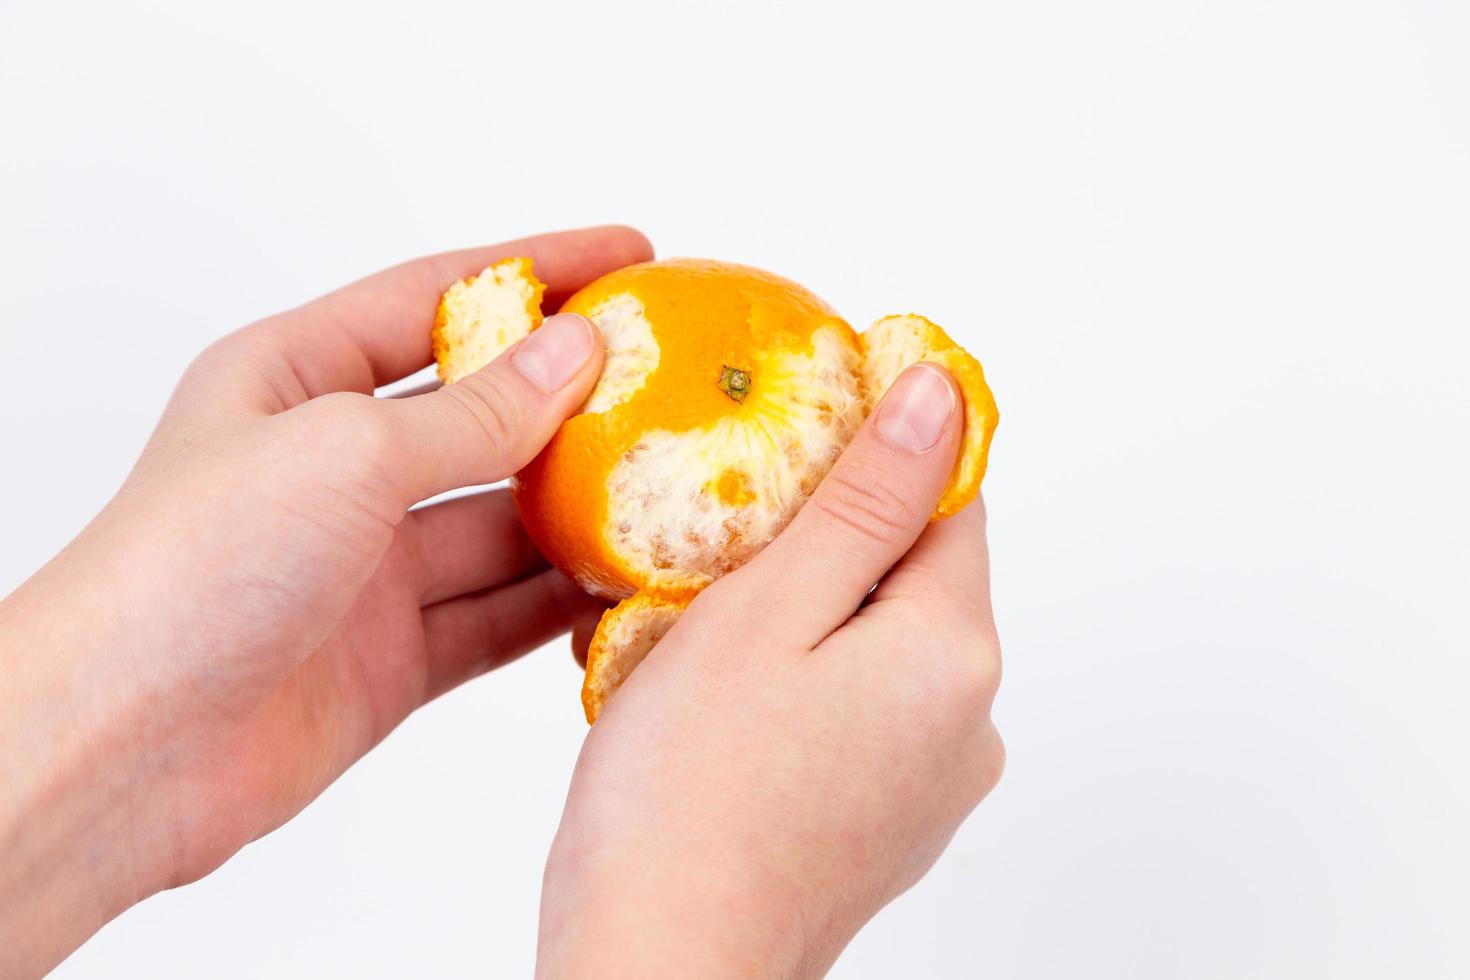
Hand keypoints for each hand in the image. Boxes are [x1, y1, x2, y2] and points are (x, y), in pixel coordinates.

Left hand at [0, 225, 651, 975]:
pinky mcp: (390, 655)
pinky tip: (624, 587)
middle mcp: (332, 466)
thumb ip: (475, 412)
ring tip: (677, 489)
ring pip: (500, 525)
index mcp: (295, 379)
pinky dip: (557, 604)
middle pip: (481, 416)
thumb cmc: (190, 570)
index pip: (436, 298)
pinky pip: (495, 614)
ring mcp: (365, 565)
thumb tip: (577, 352)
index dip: (539, 271)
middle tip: (679, 382)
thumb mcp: (346, 452)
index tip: (632, 256)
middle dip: (576, 401)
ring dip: (580, 512)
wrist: (119, 751)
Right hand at [537, 363, 1004, 978]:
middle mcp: (969, 720)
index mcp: (955, 653)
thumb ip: (865, 498)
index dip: (878, 444)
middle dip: (818, 539)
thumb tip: (940, 395)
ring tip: (691, 630)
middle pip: (910, 573)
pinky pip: (853, 711)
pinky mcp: (886, 821)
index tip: (797, 426)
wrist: (658, 970)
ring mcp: (931, 781)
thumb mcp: (769, 610)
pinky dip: (794, 684)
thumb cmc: (689, 796)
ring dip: (795, 614)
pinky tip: (714, 701)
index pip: (951, 496)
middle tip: (715, 545)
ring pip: (872, 642)